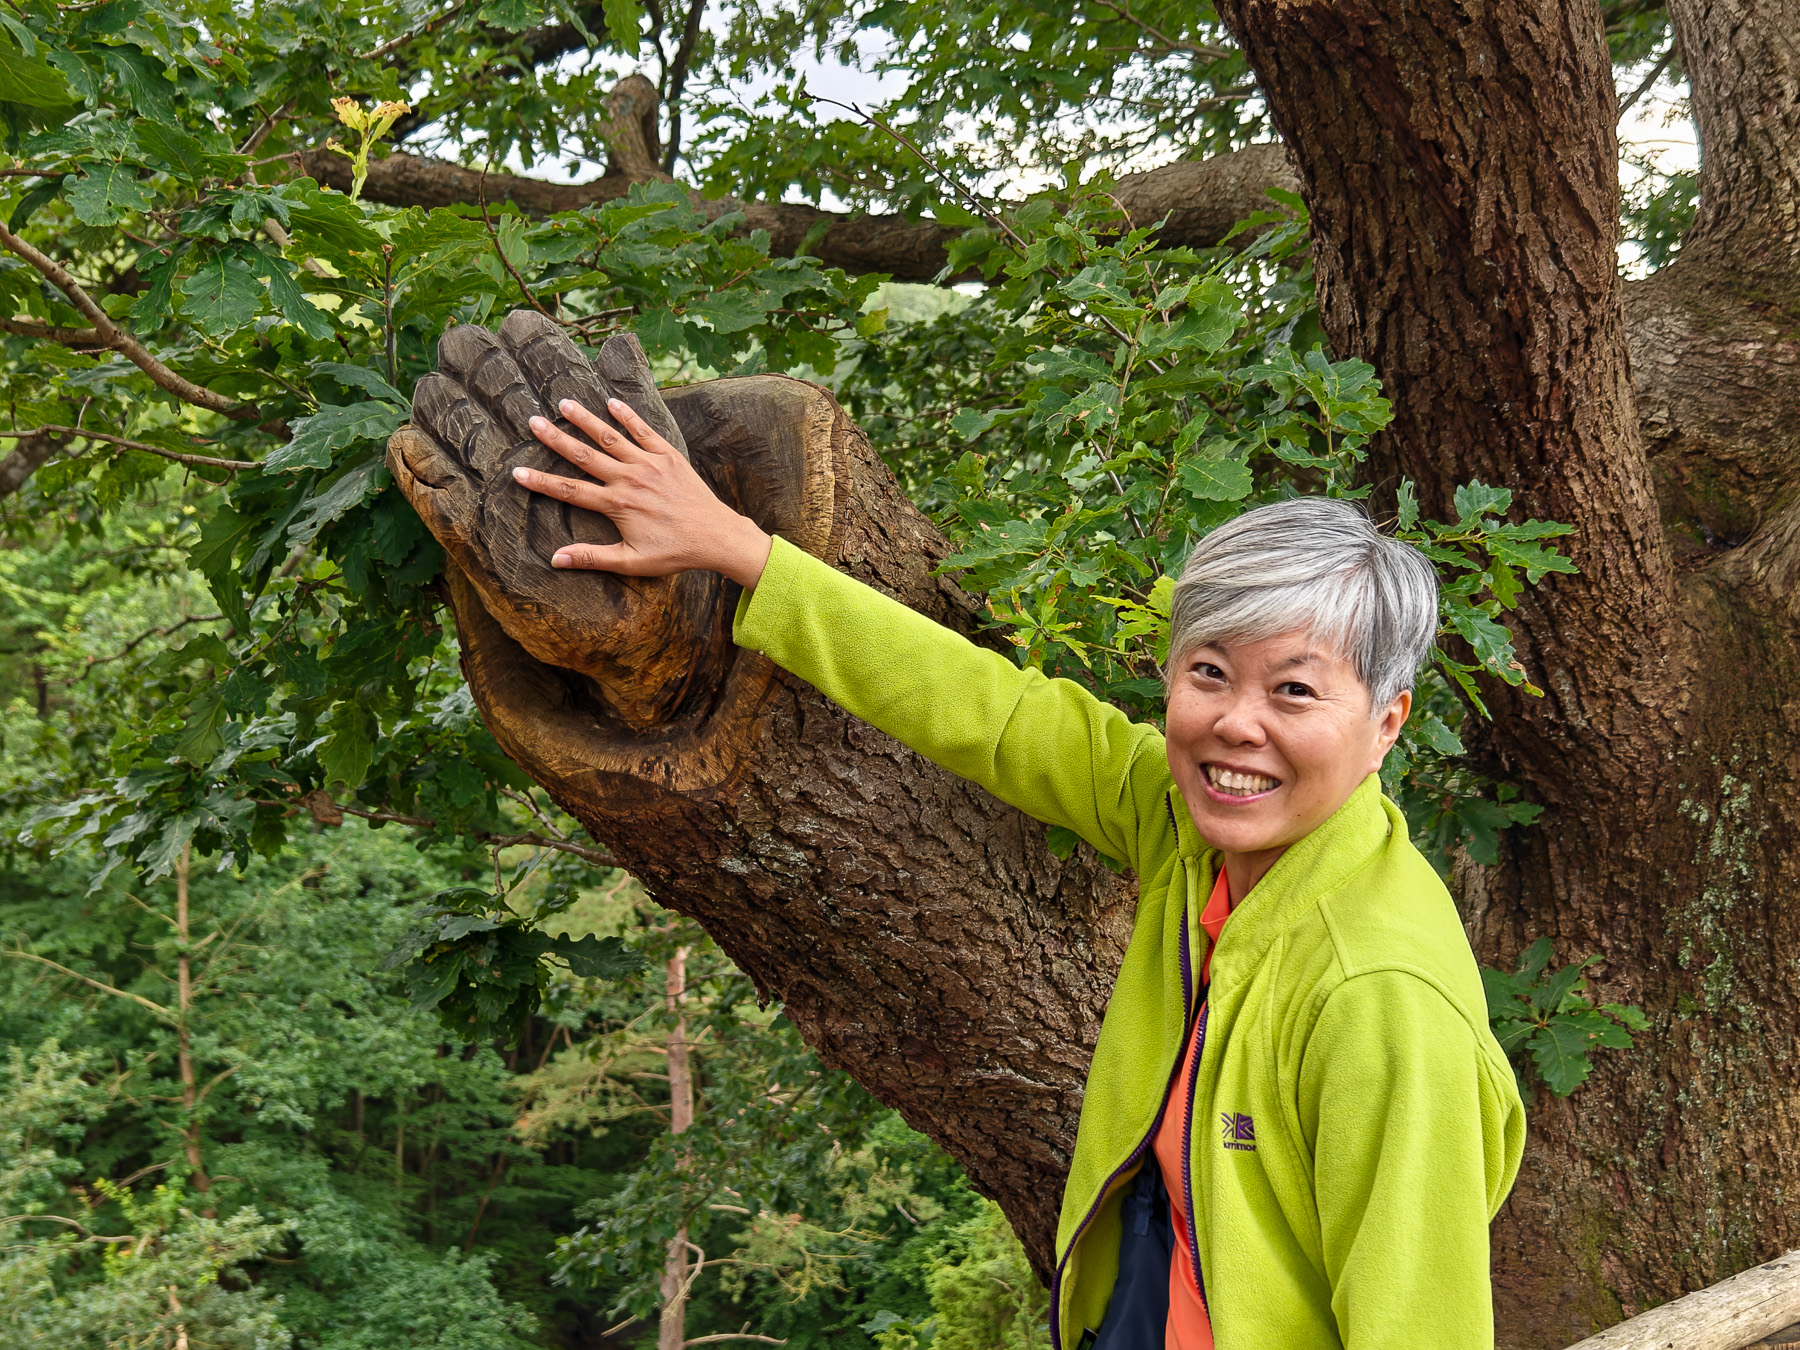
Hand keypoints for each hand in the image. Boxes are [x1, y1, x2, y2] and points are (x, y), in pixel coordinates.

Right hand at [512, 395, 773, 587]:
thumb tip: (555, 559)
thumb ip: (593, 557)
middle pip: (585, 455)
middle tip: (533, 421)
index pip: (570, 491)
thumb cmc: (675, 552)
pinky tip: (612, 403)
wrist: (717, 536)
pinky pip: (644, 431)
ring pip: (611, 437)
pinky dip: (628, 416)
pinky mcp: (668, 456)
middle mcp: (630, 479)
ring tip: (565, 403)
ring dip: (586, 419)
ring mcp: (649, 464)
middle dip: (556, 439)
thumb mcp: (632, 562)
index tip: (517, 472)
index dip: (542, 482)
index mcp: (618, 505)